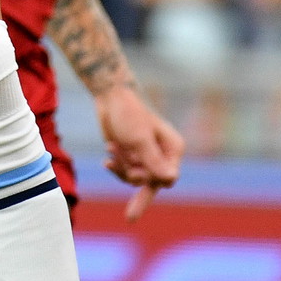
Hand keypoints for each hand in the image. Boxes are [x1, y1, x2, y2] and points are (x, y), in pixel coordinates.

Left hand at [95, 82, 182, 220]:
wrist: (111, 98)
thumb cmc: (129, 114)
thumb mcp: (139, 139)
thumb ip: (154, 161)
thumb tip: (171, 179)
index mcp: (173, 148)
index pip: (169, 178)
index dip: (153, 180)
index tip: (133, 174)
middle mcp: (163, 155)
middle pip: (152, 182)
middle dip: (133, 173)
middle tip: (115, 163)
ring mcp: (148, 158)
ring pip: (136, 180)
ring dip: (122, 167)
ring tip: (111, 147)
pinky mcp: (133, 158)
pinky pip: (127, 175)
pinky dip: (117, 167)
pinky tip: (107, 161)